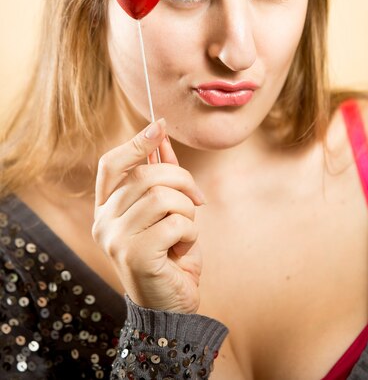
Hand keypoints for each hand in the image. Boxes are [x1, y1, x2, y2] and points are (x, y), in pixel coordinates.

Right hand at [92, 119, 204, 312]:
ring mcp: (116, 239)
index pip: (111, 164)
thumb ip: (161, 177)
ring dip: (186, 210)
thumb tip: (162, 137)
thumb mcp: (166, 212)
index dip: (135, 143)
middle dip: (182, 179)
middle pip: (146, 174)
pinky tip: (182, 249)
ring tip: (185, 231)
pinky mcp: (135, 255)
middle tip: (197, 198)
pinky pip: (175, 223)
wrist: (170, 309)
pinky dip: (190, 233)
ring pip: (163, 196)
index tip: (158, 126)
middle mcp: (104, 222)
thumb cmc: (169, 257)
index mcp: (106, 209)